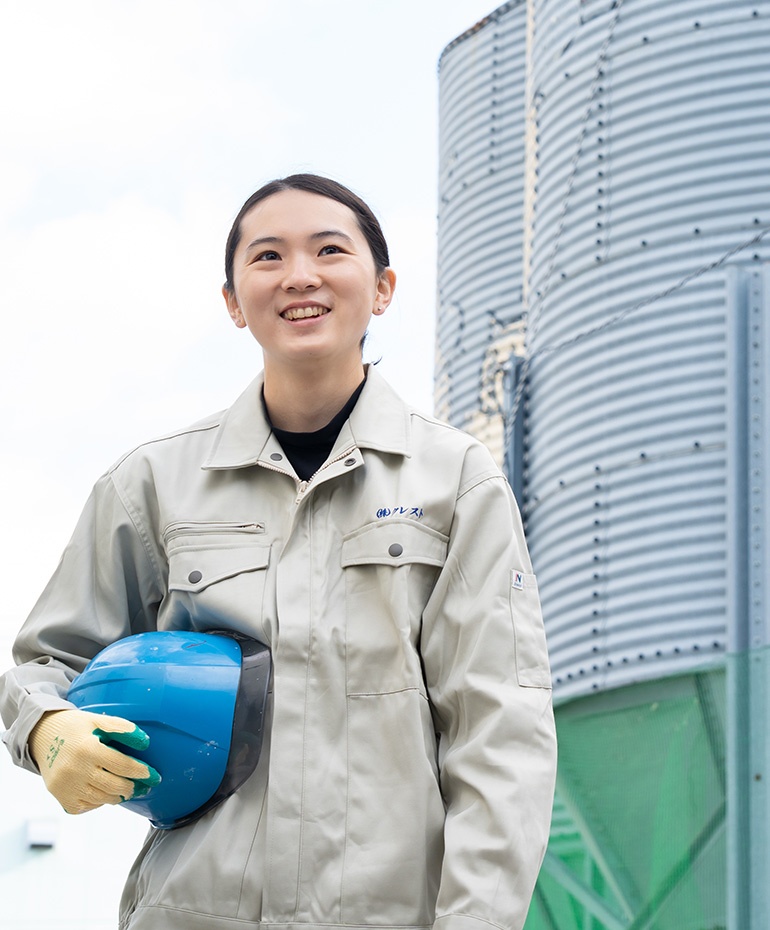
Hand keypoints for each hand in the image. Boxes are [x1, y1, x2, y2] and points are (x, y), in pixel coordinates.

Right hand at [29, 709, 160, 814]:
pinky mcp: (62, 799)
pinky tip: (106, 792)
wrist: (42, 737)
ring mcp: (67, 788)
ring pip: (104, 799)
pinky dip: (101, 801)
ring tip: (128, 789)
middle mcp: (75, 771)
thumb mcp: (98, 720)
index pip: (123, 765)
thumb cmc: (76, 727)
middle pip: (115, 786)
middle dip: (134, 787)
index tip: (155, 776)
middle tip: (144, 786)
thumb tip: (145, 742)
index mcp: (87, 749)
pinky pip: (89, 806)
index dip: (142, 772)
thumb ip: (122, 728)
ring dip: (120, 796)